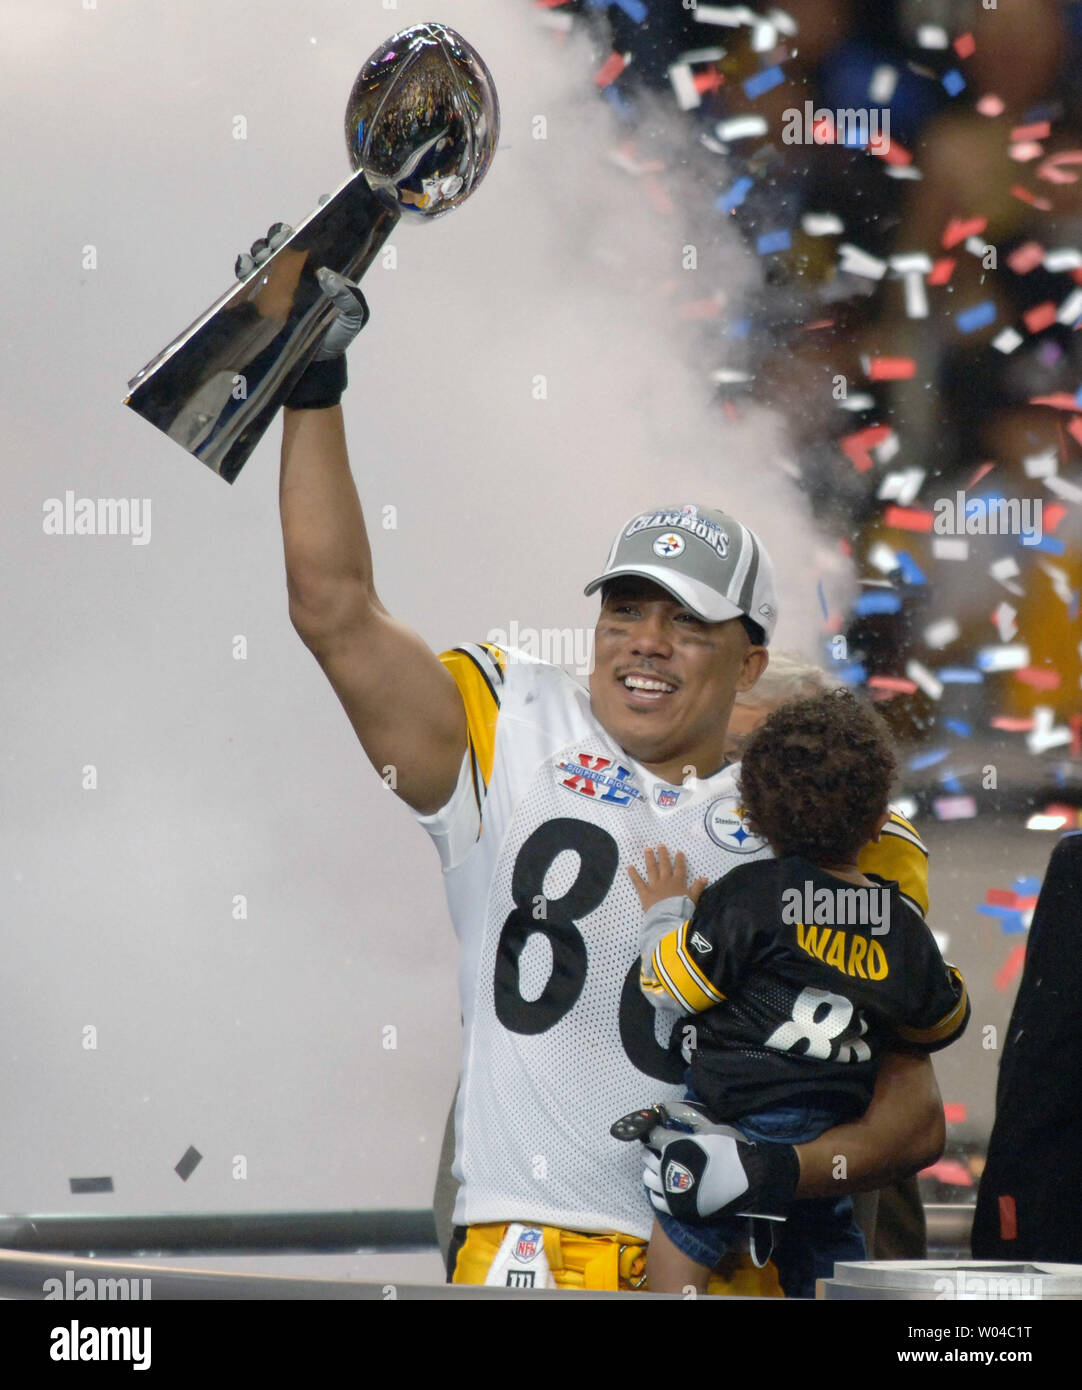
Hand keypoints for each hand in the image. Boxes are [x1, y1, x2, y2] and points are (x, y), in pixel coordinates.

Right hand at [235, 215, 369, 359]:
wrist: (318, 364)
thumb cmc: (339, 335)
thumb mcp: (354, 317)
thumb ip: (349, 298)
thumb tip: (327, 276)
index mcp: (324, 268)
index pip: (320, 236)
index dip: (320, 216)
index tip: (321, 203)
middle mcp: (300, 270)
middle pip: (287, 240)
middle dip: (281, 235)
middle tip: (283, 241)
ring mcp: (281, 281)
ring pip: (266, 253)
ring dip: (263, 249)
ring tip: (264, 257)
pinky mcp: (264, 296)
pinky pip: (249, 275)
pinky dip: (245, 266)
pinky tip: (247, 268)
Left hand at [627, 845, 707, 912]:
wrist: (669, 917)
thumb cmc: (682, 910)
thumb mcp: (693, 898)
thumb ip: (698, 887)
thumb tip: (705, 878)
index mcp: (678, 882)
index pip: (680, 868)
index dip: (679, 860)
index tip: (678, 852)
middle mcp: (666, 880)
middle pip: (664, 865)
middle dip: (663, 854)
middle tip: (660, 845)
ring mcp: (655, 885)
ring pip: (652, 869)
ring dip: (649, 858)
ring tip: (647, 849)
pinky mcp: (645, 892)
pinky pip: (638, 882)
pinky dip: (633, 874)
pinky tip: (629, 867)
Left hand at [642, 1126, 799, 1225]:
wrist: (746, 1180)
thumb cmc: (728, 1148)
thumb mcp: (709, 1124)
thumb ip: (684, 1113)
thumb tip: (663, 1105)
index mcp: (673, 1145)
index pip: (651, 1135)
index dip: (653, 1130)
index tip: (657, 1129)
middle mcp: (666, 1168)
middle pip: (646, 1157)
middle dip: (652, 1149)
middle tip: (662, 1148)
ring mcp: (670, 1190)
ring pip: (648, 1178)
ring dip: (652, 1170)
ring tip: (664, 1167)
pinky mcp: (675, 1208)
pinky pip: (655, 1199)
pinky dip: (658, 1191)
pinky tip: (667, 1186)